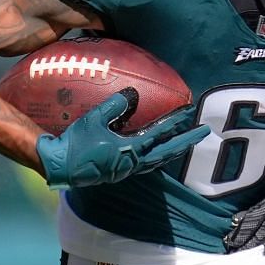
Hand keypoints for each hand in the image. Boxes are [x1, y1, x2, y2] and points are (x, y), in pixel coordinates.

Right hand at [37, 91, 209, 188]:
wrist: (59, 167)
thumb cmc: (75, 144)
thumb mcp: (94, 120)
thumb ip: (114, 106)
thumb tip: (132, 93)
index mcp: (130, 151)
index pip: (159, 135)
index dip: (176, 124)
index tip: (190, 113)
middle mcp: (133, 163)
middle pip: (167, 152)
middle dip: (187, 141)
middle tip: (204, 132)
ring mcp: (127, 169)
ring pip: (158, 160)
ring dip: (174, 149)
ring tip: (186, 141)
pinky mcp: (120, 171)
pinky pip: (146, 163)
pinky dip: (157, 155)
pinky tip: (157, 150)